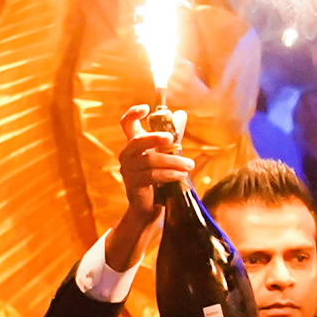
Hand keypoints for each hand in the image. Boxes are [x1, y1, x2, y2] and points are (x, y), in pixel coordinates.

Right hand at [112, 104, 195, 222]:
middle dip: (154, 138)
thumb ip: (172, 135)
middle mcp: (127, 155)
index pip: (127, 123)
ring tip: (190, 165)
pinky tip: (182, 176)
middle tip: (171, 138)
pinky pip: (152, 175)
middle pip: (137, 141)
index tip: (146, 109)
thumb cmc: (158, 178)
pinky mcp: (133, 184)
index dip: (133, 114)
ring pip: (150, 160)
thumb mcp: (166, 154)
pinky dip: (169, 174)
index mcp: (134, 144)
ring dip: (173, 161)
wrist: (150, 207)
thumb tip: (181, 114)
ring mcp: (128, 170)